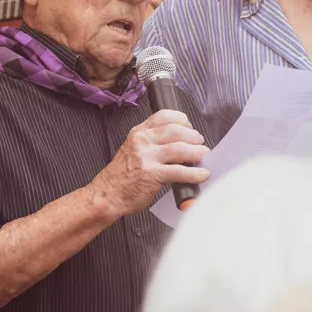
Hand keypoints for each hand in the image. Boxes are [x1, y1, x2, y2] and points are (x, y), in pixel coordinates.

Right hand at [92, 109, 209, 215]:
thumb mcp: (133, 148)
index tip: (189, 126)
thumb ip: (153, 141)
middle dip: (193, 136)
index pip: (164, 116)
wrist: (107, 195)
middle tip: (200, 142)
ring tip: (204, 155)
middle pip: (175, 130)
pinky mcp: (151, 175)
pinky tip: (201, 174)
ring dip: (197, 151)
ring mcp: (146, 157)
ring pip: (179, 148)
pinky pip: (178, 171)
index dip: (181, 119)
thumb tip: (181, 141)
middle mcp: (142, 141)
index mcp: (139, 132)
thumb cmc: (122, 174)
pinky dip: (194, 173)